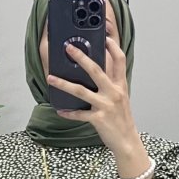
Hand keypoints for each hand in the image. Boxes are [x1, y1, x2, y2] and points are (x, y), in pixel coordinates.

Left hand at [46, 20, 149, 175]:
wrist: (127, 141)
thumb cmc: (122, 119)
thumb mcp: (120, 98)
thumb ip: (111, 84)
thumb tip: (94, 72)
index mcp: (120, 85)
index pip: (119, 61)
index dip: (113, 47)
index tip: (104, 36)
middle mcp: (114, 93)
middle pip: (97, 70)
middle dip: (82, 57)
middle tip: (69, 48)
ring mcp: (106, 106)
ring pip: (81, 91)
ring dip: (64, 84)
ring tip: (51, 78)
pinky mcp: (98, 119)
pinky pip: (79, 114)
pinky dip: (69, 112)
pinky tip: (60, 110)